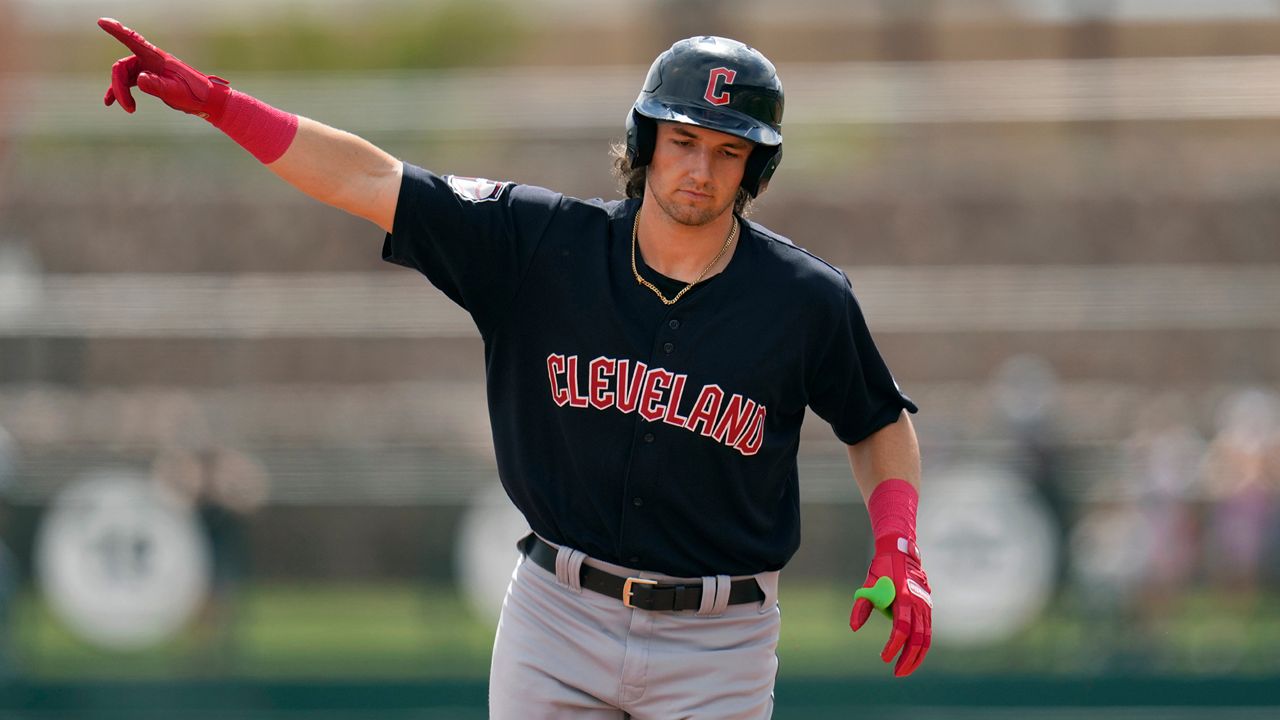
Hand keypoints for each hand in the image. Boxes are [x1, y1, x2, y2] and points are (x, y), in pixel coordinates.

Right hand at [98, 17, 229, 120]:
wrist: (206, 101)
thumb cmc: (195, 94)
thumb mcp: (176, 91)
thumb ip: (158, 85)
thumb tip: (139, 79)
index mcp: (157, 58)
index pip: (133, 41)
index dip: (117, 31)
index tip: (102, 22)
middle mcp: (149, 60)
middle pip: (122, 67)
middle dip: (119, 86)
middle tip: (129, 108)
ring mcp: (148, 69)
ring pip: (123, 76)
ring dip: (120, 92)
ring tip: (129, 109)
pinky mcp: (148, 79)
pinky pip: (128, 82)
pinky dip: (120, 92)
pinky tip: (111, 102)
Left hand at [849, 535, 932, 676]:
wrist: (901, 551)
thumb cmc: (882, 569)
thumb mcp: (868, 585)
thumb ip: (861, 606)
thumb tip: (854, 628)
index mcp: (905, 597)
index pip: (902, 629)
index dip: (893, 646)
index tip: (883, 657)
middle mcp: (920, 603)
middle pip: (918, 638)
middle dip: (908, 659)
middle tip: (896, 673)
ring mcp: (926, 605)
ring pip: (926, 638)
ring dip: (917, 656)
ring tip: (904, 670)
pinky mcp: (928, 607)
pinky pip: (927, 631)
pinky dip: (920, 645)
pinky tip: (912, 656)